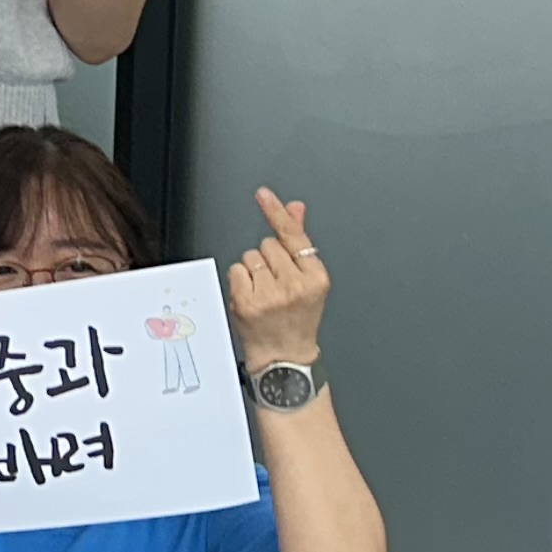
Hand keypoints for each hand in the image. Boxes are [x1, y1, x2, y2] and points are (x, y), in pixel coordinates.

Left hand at [225, 187, 328, 372]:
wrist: (286, 357)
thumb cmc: (297, 318)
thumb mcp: (308, 280)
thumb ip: (299, 242)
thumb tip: (294, 208)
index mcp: (315, 277)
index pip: (293, 236)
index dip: (276, 212)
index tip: (263, 195)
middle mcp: (295, 284)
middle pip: (267, 244)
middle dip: (268, 259)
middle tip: (276, 284)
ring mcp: (271, 294)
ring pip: (250, 256)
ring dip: (253, 270)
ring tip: (265, 294)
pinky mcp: (248, 301)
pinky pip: (236, 271)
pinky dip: (240, 281)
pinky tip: (251, 298)